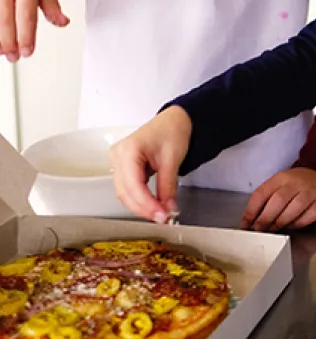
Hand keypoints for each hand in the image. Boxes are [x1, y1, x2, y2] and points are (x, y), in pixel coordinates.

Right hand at [109, 106, 191, 222]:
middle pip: (125, 192)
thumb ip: (168, 186)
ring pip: (124, 193)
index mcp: (128, 150)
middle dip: (144, 208)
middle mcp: (118, 156)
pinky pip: (128, 188)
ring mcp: (118, 161)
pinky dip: (140, 199)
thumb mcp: (173, 159)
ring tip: (160, 213)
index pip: (133, 185)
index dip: (147, 204)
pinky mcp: (123, 167)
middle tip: (163, 218)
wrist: (175, 120)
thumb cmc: (173, 130)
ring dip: (141, 206)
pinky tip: (153, 205)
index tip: (162, 215)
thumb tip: (168, 209)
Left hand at [240, 168, 315, 231]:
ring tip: (274, 230)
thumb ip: (268, 198)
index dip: (251, 211)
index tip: (245, 224)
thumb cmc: (301, 183)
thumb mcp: (283, 183)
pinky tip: (292, 227)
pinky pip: (307, 217)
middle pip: (277, 202)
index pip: (262, 193)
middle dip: (265, 219)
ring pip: (292, 210)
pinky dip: (297, 224)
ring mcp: (310, 192)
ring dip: (280, 223)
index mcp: (281, 177)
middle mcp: (296, 183)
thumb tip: (251, 220)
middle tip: (259, 230)